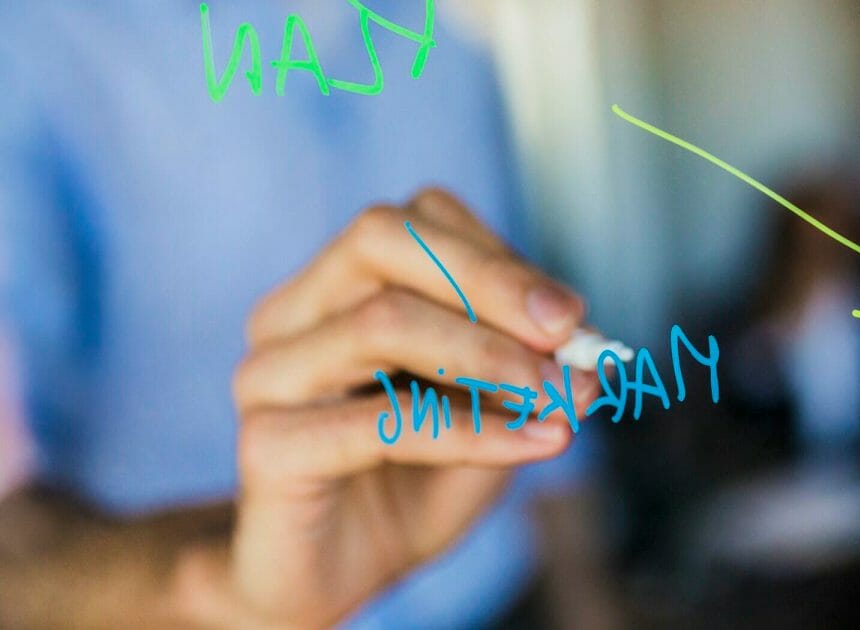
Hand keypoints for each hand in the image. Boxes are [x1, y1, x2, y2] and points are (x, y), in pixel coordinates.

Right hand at [183, 189, 595, 627]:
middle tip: (565, 332)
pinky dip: (473, 430)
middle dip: (488, 279)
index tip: (572, 317)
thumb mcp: (487, 414)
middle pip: (380, 238)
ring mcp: (269, 375)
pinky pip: (381, 422)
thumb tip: (591, 350)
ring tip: (558, 398)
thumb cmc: (410, 485)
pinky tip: (536, 442)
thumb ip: (529, 373)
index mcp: (336, 287)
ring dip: (489, 356)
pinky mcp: (267, 445)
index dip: (499, 260)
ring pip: (380, 321)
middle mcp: (291, 314)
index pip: (415, 222)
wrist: (336, 577)